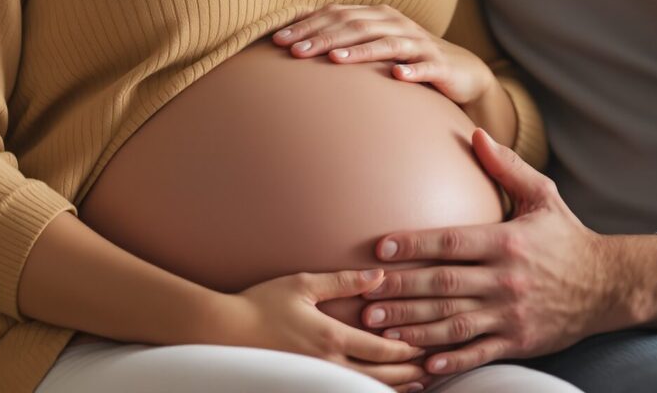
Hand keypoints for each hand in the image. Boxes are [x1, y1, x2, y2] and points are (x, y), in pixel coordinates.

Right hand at [212, 267, 430, 390]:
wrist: (225, 331)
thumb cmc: (262, 303)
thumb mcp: (303, 284)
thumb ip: (344, 281)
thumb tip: (379, 275)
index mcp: (332, 337)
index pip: (382, 350)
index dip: (408, 350)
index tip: (427, 345)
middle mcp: (329, 363)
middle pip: (380, 376)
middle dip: (409, 373)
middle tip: (431, 369)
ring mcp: (317, 377)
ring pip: (364, 388)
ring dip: (393, 387)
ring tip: (415, 384)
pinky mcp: (306, 383)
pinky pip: (345, 390)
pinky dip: (367, 390)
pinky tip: (379, 388)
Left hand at [273, 4, 495, 105]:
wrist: (461, 71)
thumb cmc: (409, 58)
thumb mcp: (376, 44)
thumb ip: (346, 38)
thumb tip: (300, 39)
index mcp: (378, 16)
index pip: (337, 15)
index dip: (307, 26)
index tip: (277, 41)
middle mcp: (396, 24)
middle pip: (356, 26)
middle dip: (323, 38)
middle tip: (294, 52)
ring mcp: (419, 43)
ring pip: (387, 43)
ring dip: (360, 51)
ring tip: (334, 60)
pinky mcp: (439, 64)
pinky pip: (424, 66)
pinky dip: (410, 70)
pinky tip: (396, 77)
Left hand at [358, 129, 651, 377]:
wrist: (609, 285)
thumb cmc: (568, 238)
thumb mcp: (543, 196)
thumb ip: (507, 167)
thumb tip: (476, 133)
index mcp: (506, 242)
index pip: (450, 242)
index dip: (413, 245)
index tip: (379, 249)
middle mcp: (505, 279)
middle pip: (443, 285)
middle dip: (400, 290)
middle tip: (364, 293)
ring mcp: (511, 313)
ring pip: (453, 322)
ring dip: (414, 326)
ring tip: (380, 328)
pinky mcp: (518, 341)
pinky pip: (479, 352)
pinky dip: (451, 359)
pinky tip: (424, 363)